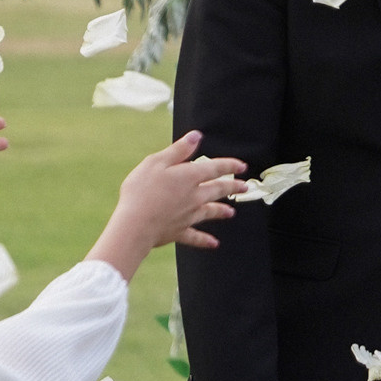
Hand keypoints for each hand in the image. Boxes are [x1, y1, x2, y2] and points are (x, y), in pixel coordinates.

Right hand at [89, 130, 245, 277]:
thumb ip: (179, 150)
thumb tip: (196, 136)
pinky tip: (214, 244)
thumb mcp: (156, 162)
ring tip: (231, 212)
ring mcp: (188, 216)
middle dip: (233, 187)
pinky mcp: (179, 232)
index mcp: (189, 177)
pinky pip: (196, 237)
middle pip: (218, 190)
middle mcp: (194, 197)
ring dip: (221, 211)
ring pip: (210, 212)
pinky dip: (205, 240)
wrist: (135, 224)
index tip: (242, 166)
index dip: (230, 165)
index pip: (215, 168)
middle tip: (245, 186)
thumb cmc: (142, 190)